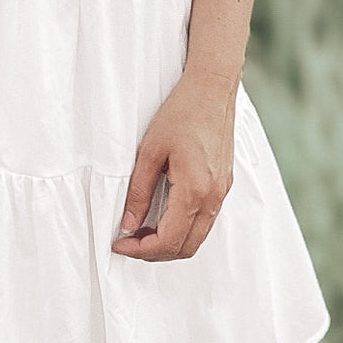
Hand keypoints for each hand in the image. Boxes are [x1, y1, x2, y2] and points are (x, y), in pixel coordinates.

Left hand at [110, 70, 236, 260]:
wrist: (212, 89)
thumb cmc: (181, 113)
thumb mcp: (150, 151)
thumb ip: (138, 191)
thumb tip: (127, 224)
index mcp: (195, 190)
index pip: (168, 241)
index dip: (141, 250)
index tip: (119, 244)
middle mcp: (213, 197)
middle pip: (185, 248)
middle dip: (154, 252)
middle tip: (128, 242)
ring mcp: (222, 193)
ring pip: (197, 238)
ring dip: (170, 242)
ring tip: (141, 230)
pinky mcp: (223, 185)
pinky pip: (205, 221)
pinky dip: (183, 229)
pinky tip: (162, 215)